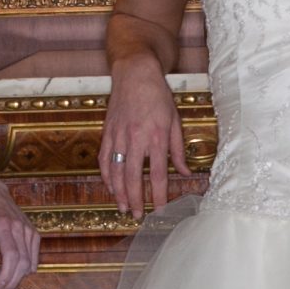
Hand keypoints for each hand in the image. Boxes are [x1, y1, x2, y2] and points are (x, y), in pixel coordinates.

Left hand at [0, 190, 40, 288]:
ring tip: (4, 278)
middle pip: (23, 262)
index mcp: (3, 226)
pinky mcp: (34, 233)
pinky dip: (27, 267)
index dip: (7, 275)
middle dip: (13, 280)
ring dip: (18, 276)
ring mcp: (29, 230)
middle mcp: (20, 228)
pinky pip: (34, 256)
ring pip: (30, 261)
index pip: (11, 256)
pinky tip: (15, 270)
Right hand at [100, 59, 188, 215]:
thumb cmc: (158, 95)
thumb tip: (186, 172)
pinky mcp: (107, 131)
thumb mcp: (175, 121)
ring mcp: (118, 135)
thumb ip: (178, 149)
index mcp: (156, 137)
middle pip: (133, 178)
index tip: (160, 210)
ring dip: (118, 192)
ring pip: (115, 171)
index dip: (159, 195)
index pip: (158, 174)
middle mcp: (135, 139)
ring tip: (122, 207)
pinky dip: (106, 176)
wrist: (135, 73)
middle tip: (136, 215)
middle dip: (135, 199)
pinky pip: (104, 158)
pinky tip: (110, 187)